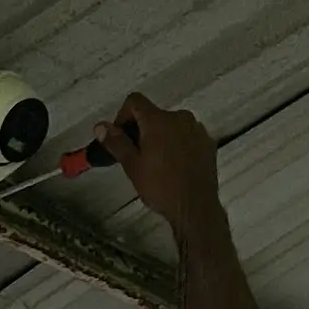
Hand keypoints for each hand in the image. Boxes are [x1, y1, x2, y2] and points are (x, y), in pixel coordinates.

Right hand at [93, 90, 220, 239]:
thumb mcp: (132, 166)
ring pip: (172, 125)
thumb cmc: (161, 187)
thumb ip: (116, 142)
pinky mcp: (208, 142)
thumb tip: (100, 126)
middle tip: (138, 156)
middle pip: (154, 114)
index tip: (122, 136)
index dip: (123, 115)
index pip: (135, 101)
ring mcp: (197, 129)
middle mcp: (180, 117)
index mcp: (158, 120)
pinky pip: (187, 135)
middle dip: (143, 130)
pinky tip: (176, 165)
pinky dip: (178, 144)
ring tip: (158, 163)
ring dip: (162, 136)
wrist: (195, 208)